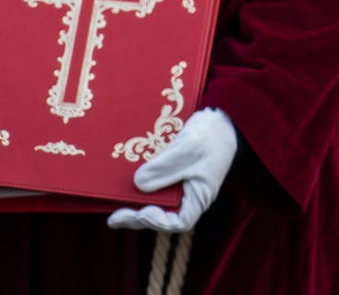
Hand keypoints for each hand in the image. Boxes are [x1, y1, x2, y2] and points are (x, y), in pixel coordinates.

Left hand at [107, 106, 236, 232]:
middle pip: (164, 214)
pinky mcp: (176, 172)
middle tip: (114, 217)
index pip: (180, 222)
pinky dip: (143, 184)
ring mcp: (183, 184)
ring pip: (159, 200)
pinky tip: (128, 181)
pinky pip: (159, 184)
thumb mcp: (187, 149)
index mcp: (200, 196)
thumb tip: (138, 184)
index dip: (159, 222)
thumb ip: (164, 168)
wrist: (224, 116)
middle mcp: (191, 195)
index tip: (142, 212)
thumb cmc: (212, 134)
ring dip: (138, 202)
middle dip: (138, 217)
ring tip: (115, 203)